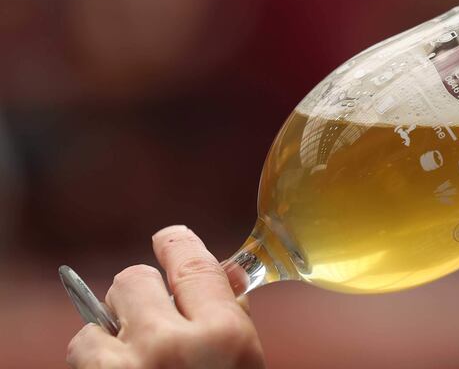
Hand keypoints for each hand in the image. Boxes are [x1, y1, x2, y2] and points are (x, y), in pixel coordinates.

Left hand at [66, 225, 265, 368]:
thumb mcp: (245, 364)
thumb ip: (234, 319)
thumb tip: (228, 275)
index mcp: (223, 337)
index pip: (192, 263)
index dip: (176, 243)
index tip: (168, 237)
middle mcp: (171, 347)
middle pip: (134, 280)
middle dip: (139, 298)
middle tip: (148, 323)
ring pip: (95, 322)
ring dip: (109, 336)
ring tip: (131, 361)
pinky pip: (78, 353)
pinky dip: (92, 362)